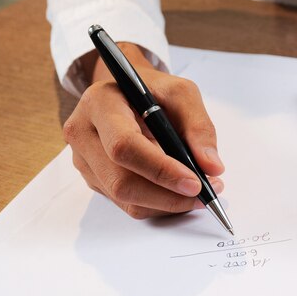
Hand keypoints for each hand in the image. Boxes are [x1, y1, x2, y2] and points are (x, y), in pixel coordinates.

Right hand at [62, 43, 224, 218]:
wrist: (128, 93)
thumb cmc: (153, 90)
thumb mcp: (182, 93)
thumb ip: (200, 127)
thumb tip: (213, 167)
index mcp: (99, 104)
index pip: (124, 146)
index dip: (161, 170)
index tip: (195, 183)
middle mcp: (83, 134)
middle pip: (121, 182)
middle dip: (168, 195)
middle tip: (205, 194)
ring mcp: (84, 160)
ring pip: (125, 199)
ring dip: (167, 204)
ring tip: (199, 193)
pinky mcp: (95, 179)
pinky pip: (128, 204)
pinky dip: (159, 205)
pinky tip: (179, 193)